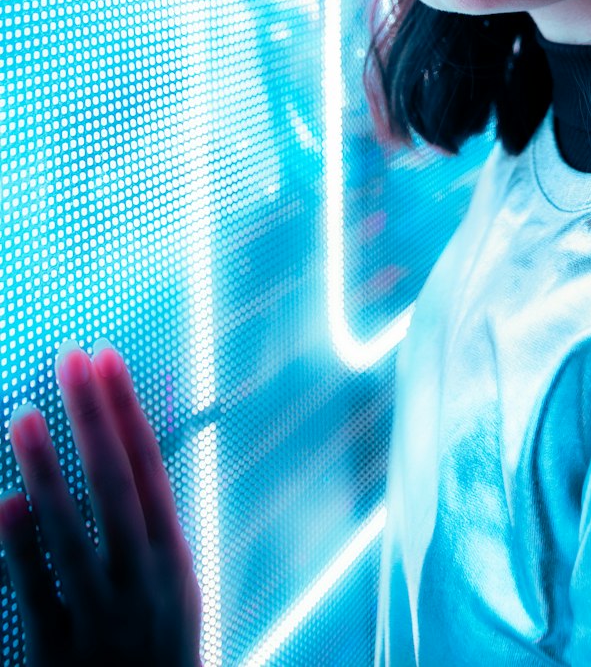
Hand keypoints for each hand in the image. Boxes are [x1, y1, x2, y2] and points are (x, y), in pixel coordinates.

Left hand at [0, 342, 201, 666]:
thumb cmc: (155, 663)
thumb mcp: (171, 594)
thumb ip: (145, 533)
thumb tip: (119, 454)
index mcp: (173, 559)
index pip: (148, 465)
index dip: (125, 409)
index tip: (103, 356)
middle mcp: (143, 582)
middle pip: (115, 484)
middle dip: (93, 416)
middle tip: (70, 357)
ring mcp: (102, 620)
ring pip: (73, 532)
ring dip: (48, 468)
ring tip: (23, 414)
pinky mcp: (58, 658)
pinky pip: (37, 595)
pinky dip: (21, 549)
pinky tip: (5, 505)